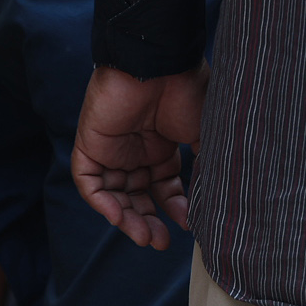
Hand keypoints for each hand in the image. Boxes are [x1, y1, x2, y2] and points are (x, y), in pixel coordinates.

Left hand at [71, 65, 204, 247]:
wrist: (159, 62)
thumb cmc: (186, 89)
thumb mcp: (204, 132)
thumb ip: (207, 164)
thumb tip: (216, 198)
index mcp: (162, 147)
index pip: (164, 188)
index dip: (174, 208)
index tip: (188, 224)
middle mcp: (136, 151)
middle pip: (138, 197)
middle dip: (148, 222)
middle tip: (160, 243)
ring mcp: (112, 150)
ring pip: (114, 196)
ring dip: (127, 219)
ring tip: (145, 237)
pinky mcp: (89, 145)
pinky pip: (89, 183)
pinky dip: (101, 203)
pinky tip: (119, 218)